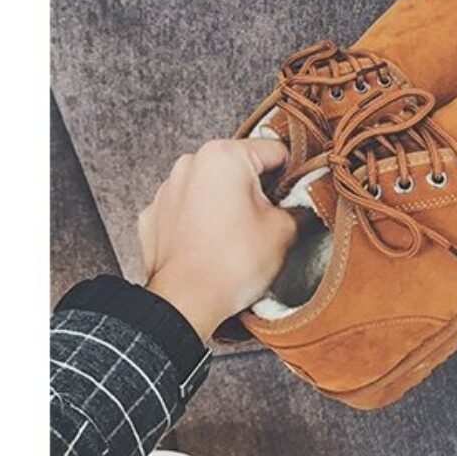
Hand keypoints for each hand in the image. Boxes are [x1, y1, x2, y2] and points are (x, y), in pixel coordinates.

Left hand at [138, 139, 296, 340]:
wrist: (185, 304)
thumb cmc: (231, 264)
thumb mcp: (284, 231)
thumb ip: (298, 206)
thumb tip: (302, 203)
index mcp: (224, 156)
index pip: (275, 151)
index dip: (292, 176)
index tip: (295, 199)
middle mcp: (190, 163)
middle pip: (240, 167)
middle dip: (257, 190)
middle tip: (268, 223)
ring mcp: (167, 189)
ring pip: (212, 187)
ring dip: (227, 204)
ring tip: (237, 238)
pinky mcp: (154, 215)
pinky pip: (188, 209)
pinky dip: (201, 222)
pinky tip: (212, 245)